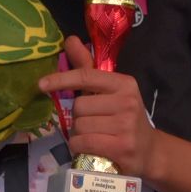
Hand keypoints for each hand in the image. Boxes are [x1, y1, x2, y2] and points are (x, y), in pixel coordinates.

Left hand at [36, 35, 160, 178]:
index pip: (86, 76)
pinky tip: (90, 149)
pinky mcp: (121, 147)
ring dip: (78, 134)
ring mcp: (125, 125)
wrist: (149, 151)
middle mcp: (127, 101)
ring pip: (79, 126)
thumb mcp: (110, 92)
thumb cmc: (124, 118)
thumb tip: (70, 40)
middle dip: (78, 117)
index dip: (61, 79)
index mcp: (124, 83)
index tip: (41, 84)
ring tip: (95, 137)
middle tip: (93, 124)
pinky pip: (82, 142)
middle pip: (79, 106)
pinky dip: (79, 147)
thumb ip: (88, 68)